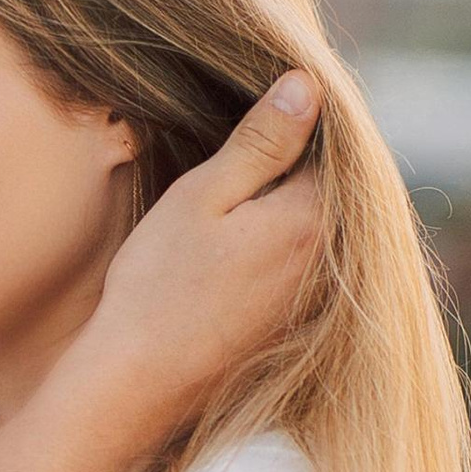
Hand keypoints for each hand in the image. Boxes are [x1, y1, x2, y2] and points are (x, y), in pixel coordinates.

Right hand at [71, 72, 324, 428]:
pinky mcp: (298, 323)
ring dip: (292, 198)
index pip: (331, 143)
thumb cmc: (159, 287)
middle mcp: (330, 259)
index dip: (299, 115)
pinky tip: (242, 239)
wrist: (138, 386)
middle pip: (331, 185)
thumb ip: (262, 142)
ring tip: (241, 183)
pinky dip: (284, 239)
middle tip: (248, 134)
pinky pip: (307, 260)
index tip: (261, 101)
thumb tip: (308, 85)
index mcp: (312, 217)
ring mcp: (317, 297)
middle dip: (300, 155)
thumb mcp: (204, 196)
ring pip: (320, 223)